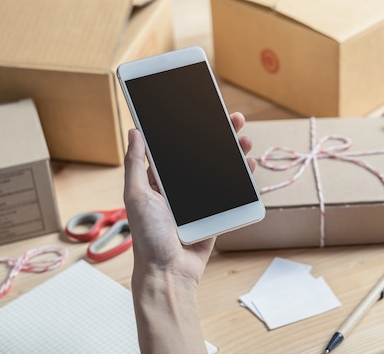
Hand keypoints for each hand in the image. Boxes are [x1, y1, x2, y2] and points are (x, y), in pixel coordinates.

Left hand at [123, 112, 253, 284]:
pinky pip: (231, 191)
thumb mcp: (136, 196)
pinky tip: (249, 165)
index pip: (178, 146)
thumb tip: (134, 132)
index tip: (204, 110)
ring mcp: (199, 199)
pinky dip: (242, 177)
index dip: (191, 127)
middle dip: (220, 135)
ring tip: (245, 140)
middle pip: (204, 153)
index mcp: (160, 179)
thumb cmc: (147, 237)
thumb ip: (135, 164)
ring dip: (234, 152)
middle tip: (234, 119)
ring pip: (220, 168)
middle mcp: (181, 186)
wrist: (169, 272)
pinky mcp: (215, 212)